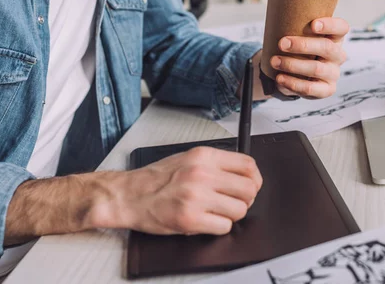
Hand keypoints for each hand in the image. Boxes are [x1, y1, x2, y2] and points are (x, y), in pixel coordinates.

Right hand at [87, 147, 262, 235]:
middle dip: (245, 200)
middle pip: (249, 189)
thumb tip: (242, 174)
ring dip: (231, 215)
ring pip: (239, 210)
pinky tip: (207, 221)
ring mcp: (197, 196)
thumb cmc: (156, 179)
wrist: (130, 195)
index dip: (254, 179)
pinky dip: (219, 227)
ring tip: (217, 212)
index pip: (248, 165)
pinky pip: (224, 227)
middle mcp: (202, 174)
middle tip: (234, 202)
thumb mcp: (187, 158)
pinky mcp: (190, 218)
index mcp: (203, 156)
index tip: (251, 186)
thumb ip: (214, 164)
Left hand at [269, 17, 348, 98]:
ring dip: (293, 64)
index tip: (313, 24)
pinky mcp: (326, 90)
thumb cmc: (299, 50)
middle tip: (282, 43)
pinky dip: (292, 83)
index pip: (341, 28)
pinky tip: (280, 78)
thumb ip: (297, 28)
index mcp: (335, 38)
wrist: (297, 75)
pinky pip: (310, 88)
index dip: (330, 25)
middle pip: (327, 47)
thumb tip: (277, 21)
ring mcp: (333, 74)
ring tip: (274, 61)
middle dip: (303, 45)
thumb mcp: (301, 37)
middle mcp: (338, 55)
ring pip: (317, 68)